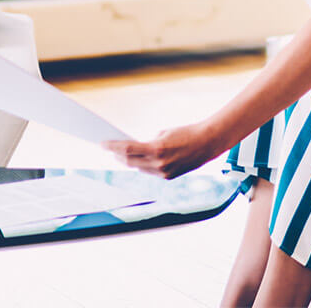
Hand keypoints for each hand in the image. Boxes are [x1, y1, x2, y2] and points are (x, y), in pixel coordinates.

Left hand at [104, 122, 221, 179]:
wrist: (208, 143)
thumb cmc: (186, 133)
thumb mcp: (164, 132)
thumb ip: (149, 142)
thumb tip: (137, 148)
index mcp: (157, 149)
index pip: (127, 149)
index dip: (113, 146)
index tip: (103, 143)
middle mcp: (159, 163)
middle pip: (130, 161)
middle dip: (118, 156)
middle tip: (109, 150)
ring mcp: (164, 172)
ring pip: (140, 168)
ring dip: (130, 162)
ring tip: (121, 156)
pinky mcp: (169, 177)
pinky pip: (150, 172)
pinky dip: (143, 165)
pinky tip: (138, 161)